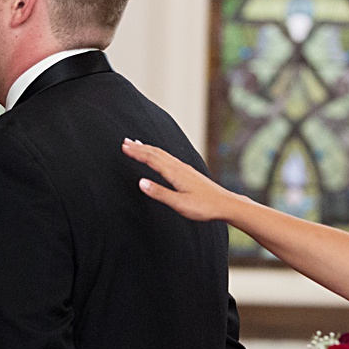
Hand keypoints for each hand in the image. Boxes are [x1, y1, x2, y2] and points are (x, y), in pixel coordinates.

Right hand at [123, 139, 240, 222]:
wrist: (225, 204)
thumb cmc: (204, 206)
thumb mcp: (179, 204)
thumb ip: (159, 193)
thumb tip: (141, 183)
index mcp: (175, 173)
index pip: (151, 159)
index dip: (137, 152)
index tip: (124, 147)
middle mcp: (179, 167)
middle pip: (156, 153)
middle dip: (140, 147)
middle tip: (125, 142)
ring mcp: (185, 168)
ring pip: (163, 154)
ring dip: (149, 149)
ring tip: (138, 144)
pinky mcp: (189, 172)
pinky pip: (169, 158)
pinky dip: (159, 154)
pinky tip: (159, 156)